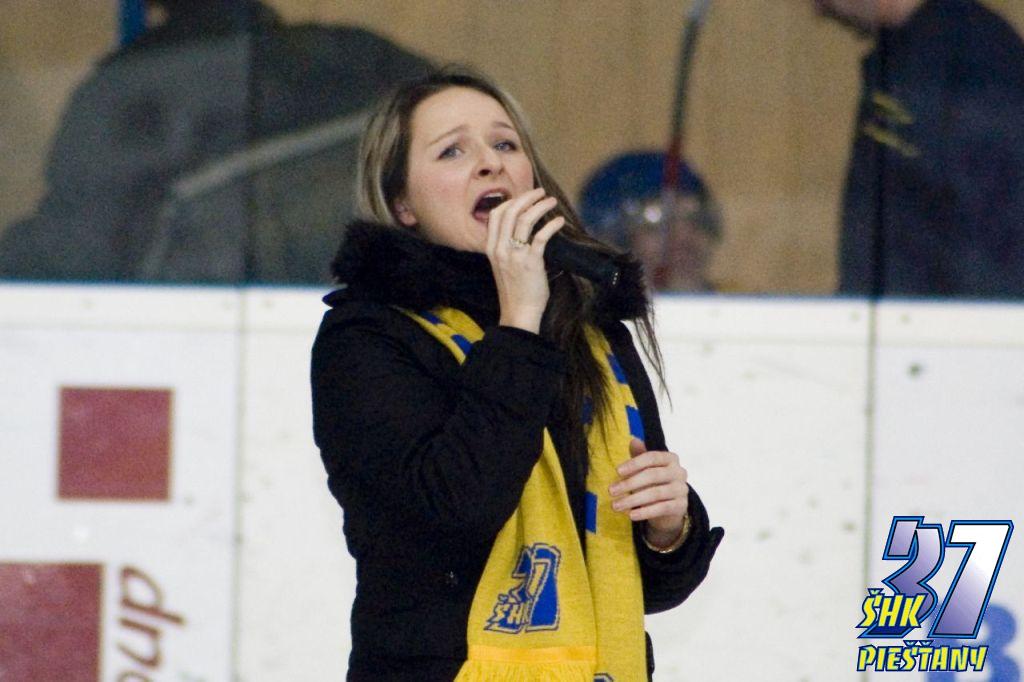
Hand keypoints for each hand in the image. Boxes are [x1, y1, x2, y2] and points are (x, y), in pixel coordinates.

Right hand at [486, 187, 564, 332]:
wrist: (518, 313)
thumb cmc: (515, 291)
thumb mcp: (504, 266)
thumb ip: (508, 248)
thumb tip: (525, 231)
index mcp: (491, 248)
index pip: (496, 215)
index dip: (511, 201)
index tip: (524, 198)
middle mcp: (500, 248)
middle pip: (510, 211)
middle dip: (527, 197)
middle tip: (540, 193)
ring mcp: (514, 254)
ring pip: (525, 219)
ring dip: (540, 206)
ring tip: (551, 202)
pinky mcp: (530, 262)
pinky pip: (541, 236)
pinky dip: (552, 225)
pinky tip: (560, 222)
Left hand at [609, 438, 689, 545]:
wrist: (669, 507)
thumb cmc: (654, 482)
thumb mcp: (645, 468)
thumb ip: (639, 455)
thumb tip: (633, 440)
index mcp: (671, 458)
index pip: (652, 457)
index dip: (634, 463)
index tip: (617, 471)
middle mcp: (679, 472)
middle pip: (653, 475)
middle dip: (629, 484)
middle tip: (611, 491)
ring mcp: (682, 489)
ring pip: (656, 493)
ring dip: (633, 500)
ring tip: (616, 505)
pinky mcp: (681, 506)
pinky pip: (662, 508)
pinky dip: (645, 512)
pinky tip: (631, 515)